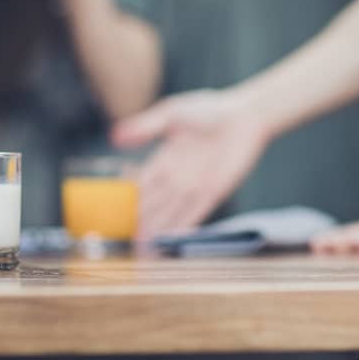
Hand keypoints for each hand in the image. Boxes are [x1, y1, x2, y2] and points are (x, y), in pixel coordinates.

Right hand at [111, 89, 270, 239]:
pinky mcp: (214, 192)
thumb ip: (146, 126)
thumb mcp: (173, 114)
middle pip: (154, 205)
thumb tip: (114, 137)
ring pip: (171, 214)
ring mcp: (195, 186)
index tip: (114, 217)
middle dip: (140, 223)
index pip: (141, 185)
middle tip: (126, 242)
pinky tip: (171, 242)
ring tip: (143, 250)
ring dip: (158, 232)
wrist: (245, 115)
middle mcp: (177, 177)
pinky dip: (182, 228)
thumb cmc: (209, 109)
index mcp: (164, 159)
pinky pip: (195, 215)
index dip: (129, 202)